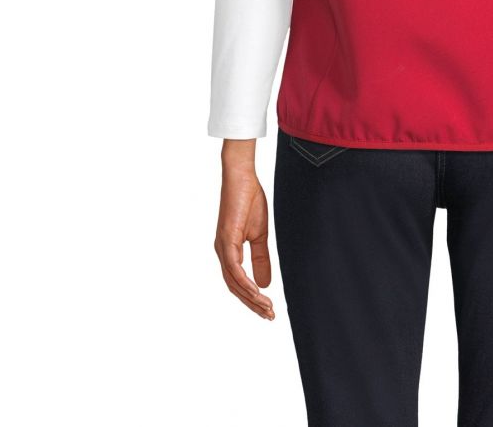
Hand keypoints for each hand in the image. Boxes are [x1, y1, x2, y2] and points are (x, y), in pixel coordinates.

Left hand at [214, 142, 275, 319]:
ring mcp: (222, 247)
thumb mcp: (260, 234)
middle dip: (252, 304)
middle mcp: (222, 252)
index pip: (239, 283)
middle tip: (270, 316)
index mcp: (229, 251)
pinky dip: (245, 282)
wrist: (242, 177)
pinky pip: (234, 268)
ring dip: (250, 298)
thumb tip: (265, 284)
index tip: (268, 310)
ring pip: (234, 282)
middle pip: (235, 288)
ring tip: (267, 308)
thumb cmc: (249, 200)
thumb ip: (261, 258)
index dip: (252, 298)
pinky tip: (257, 292)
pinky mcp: (226, 240)